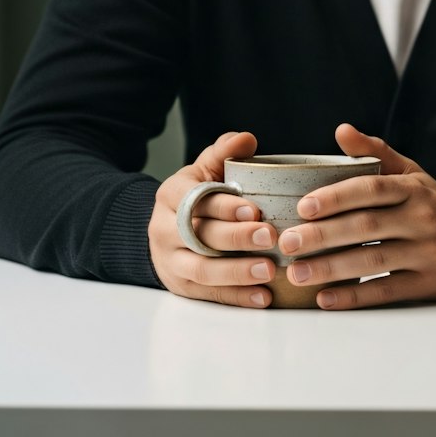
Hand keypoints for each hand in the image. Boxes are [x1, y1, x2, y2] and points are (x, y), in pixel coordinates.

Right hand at [150, 131, 278, 307]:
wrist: (165, 230)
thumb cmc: (198, 195)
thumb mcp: (204, 169)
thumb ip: (224, 152)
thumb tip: (246, 138)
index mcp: (172, 195)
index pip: (196, 200)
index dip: (225, 205)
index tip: (256, 208)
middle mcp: (165, 229)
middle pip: (200, 236)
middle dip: (236, 238)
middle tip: (270, 236)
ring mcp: (170, 261)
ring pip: (201, 270)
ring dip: (237, 273)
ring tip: (269, 270)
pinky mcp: (181, 286)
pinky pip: (208, 295)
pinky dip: (237, 297)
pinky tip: (264, 297)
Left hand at [274, 124, 435, 308]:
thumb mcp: (413, 174)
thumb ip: (376, 152)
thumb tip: (341, 130)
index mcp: (414, 190)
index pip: (373, 189)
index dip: (337, 196)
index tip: (303, 205)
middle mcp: (422, 219)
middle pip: (366, 226)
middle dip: (322, 235)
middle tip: (287, 243)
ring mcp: (426, 253)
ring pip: (373, 260)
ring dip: (331, 268)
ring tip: (296, 273)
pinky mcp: (427, 283)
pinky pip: (386, 290)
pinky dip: (355, 296)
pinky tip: (326, 298)